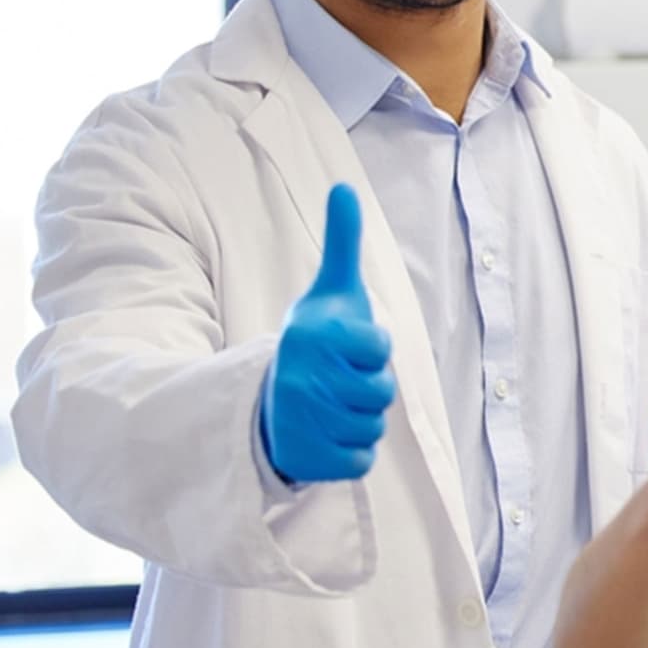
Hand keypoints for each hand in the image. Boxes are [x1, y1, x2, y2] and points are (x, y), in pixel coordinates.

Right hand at [262, 184, 395, 481]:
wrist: (266, 399)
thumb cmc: (315, 342)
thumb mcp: (331, 291)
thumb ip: (343, 243)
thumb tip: (344, 187)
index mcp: (313, 335)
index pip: (379, 348)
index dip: (372, 349)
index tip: (347, 347)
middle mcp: (301, 377)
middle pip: (381, 392)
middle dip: (370, 388)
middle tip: (339, 380)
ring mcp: (299, 420)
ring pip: (372, 426)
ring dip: (361, 420)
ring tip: (331, 405)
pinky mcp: (304, 459)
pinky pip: (361, 461)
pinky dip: (352, 452)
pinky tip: (327, 434)